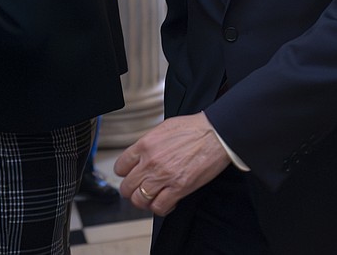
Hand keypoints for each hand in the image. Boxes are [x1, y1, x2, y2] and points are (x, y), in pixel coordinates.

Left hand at [113, 112, 231, 215]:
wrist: (216, 135)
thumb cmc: (195, 129)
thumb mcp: (164, 129)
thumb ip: (149, 143)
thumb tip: (142, 155)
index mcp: (145, 145)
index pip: (120, 167)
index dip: (125, 173)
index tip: (131, 175)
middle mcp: (151, 162)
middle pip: (127, 187)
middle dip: (132, 190)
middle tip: (139, 189)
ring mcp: (163, 177)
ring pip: (139, 200)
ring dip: (144, 201)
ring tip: (152, 197)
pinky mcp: (178, 189)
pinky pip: (159, 207)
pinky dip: (161, 208)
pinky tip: (167, 201)